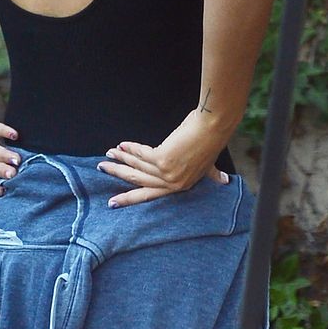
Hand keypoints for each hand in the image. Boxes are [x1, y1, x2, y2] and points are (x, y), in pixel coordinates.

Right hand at [99, 110, 230, 207]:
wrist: (213, 127)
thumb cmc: (211, 143)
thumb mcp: (210, 164)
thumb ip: (213, 174)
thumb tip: (224, 181)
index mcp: (181, 187)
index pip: (151, 194)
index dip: (131, 197)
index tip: (116, 201)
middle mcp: (173, 184)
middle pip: (138, 183)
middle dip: (118, 176)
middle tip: (103, 172)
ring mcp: (167, 173)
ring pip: (136, 168)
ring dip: (120, 159)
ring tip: (108, 155)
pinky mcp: (162, 159)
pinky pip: (140, 154)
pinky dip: (130, 148)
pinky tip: (121, 145)